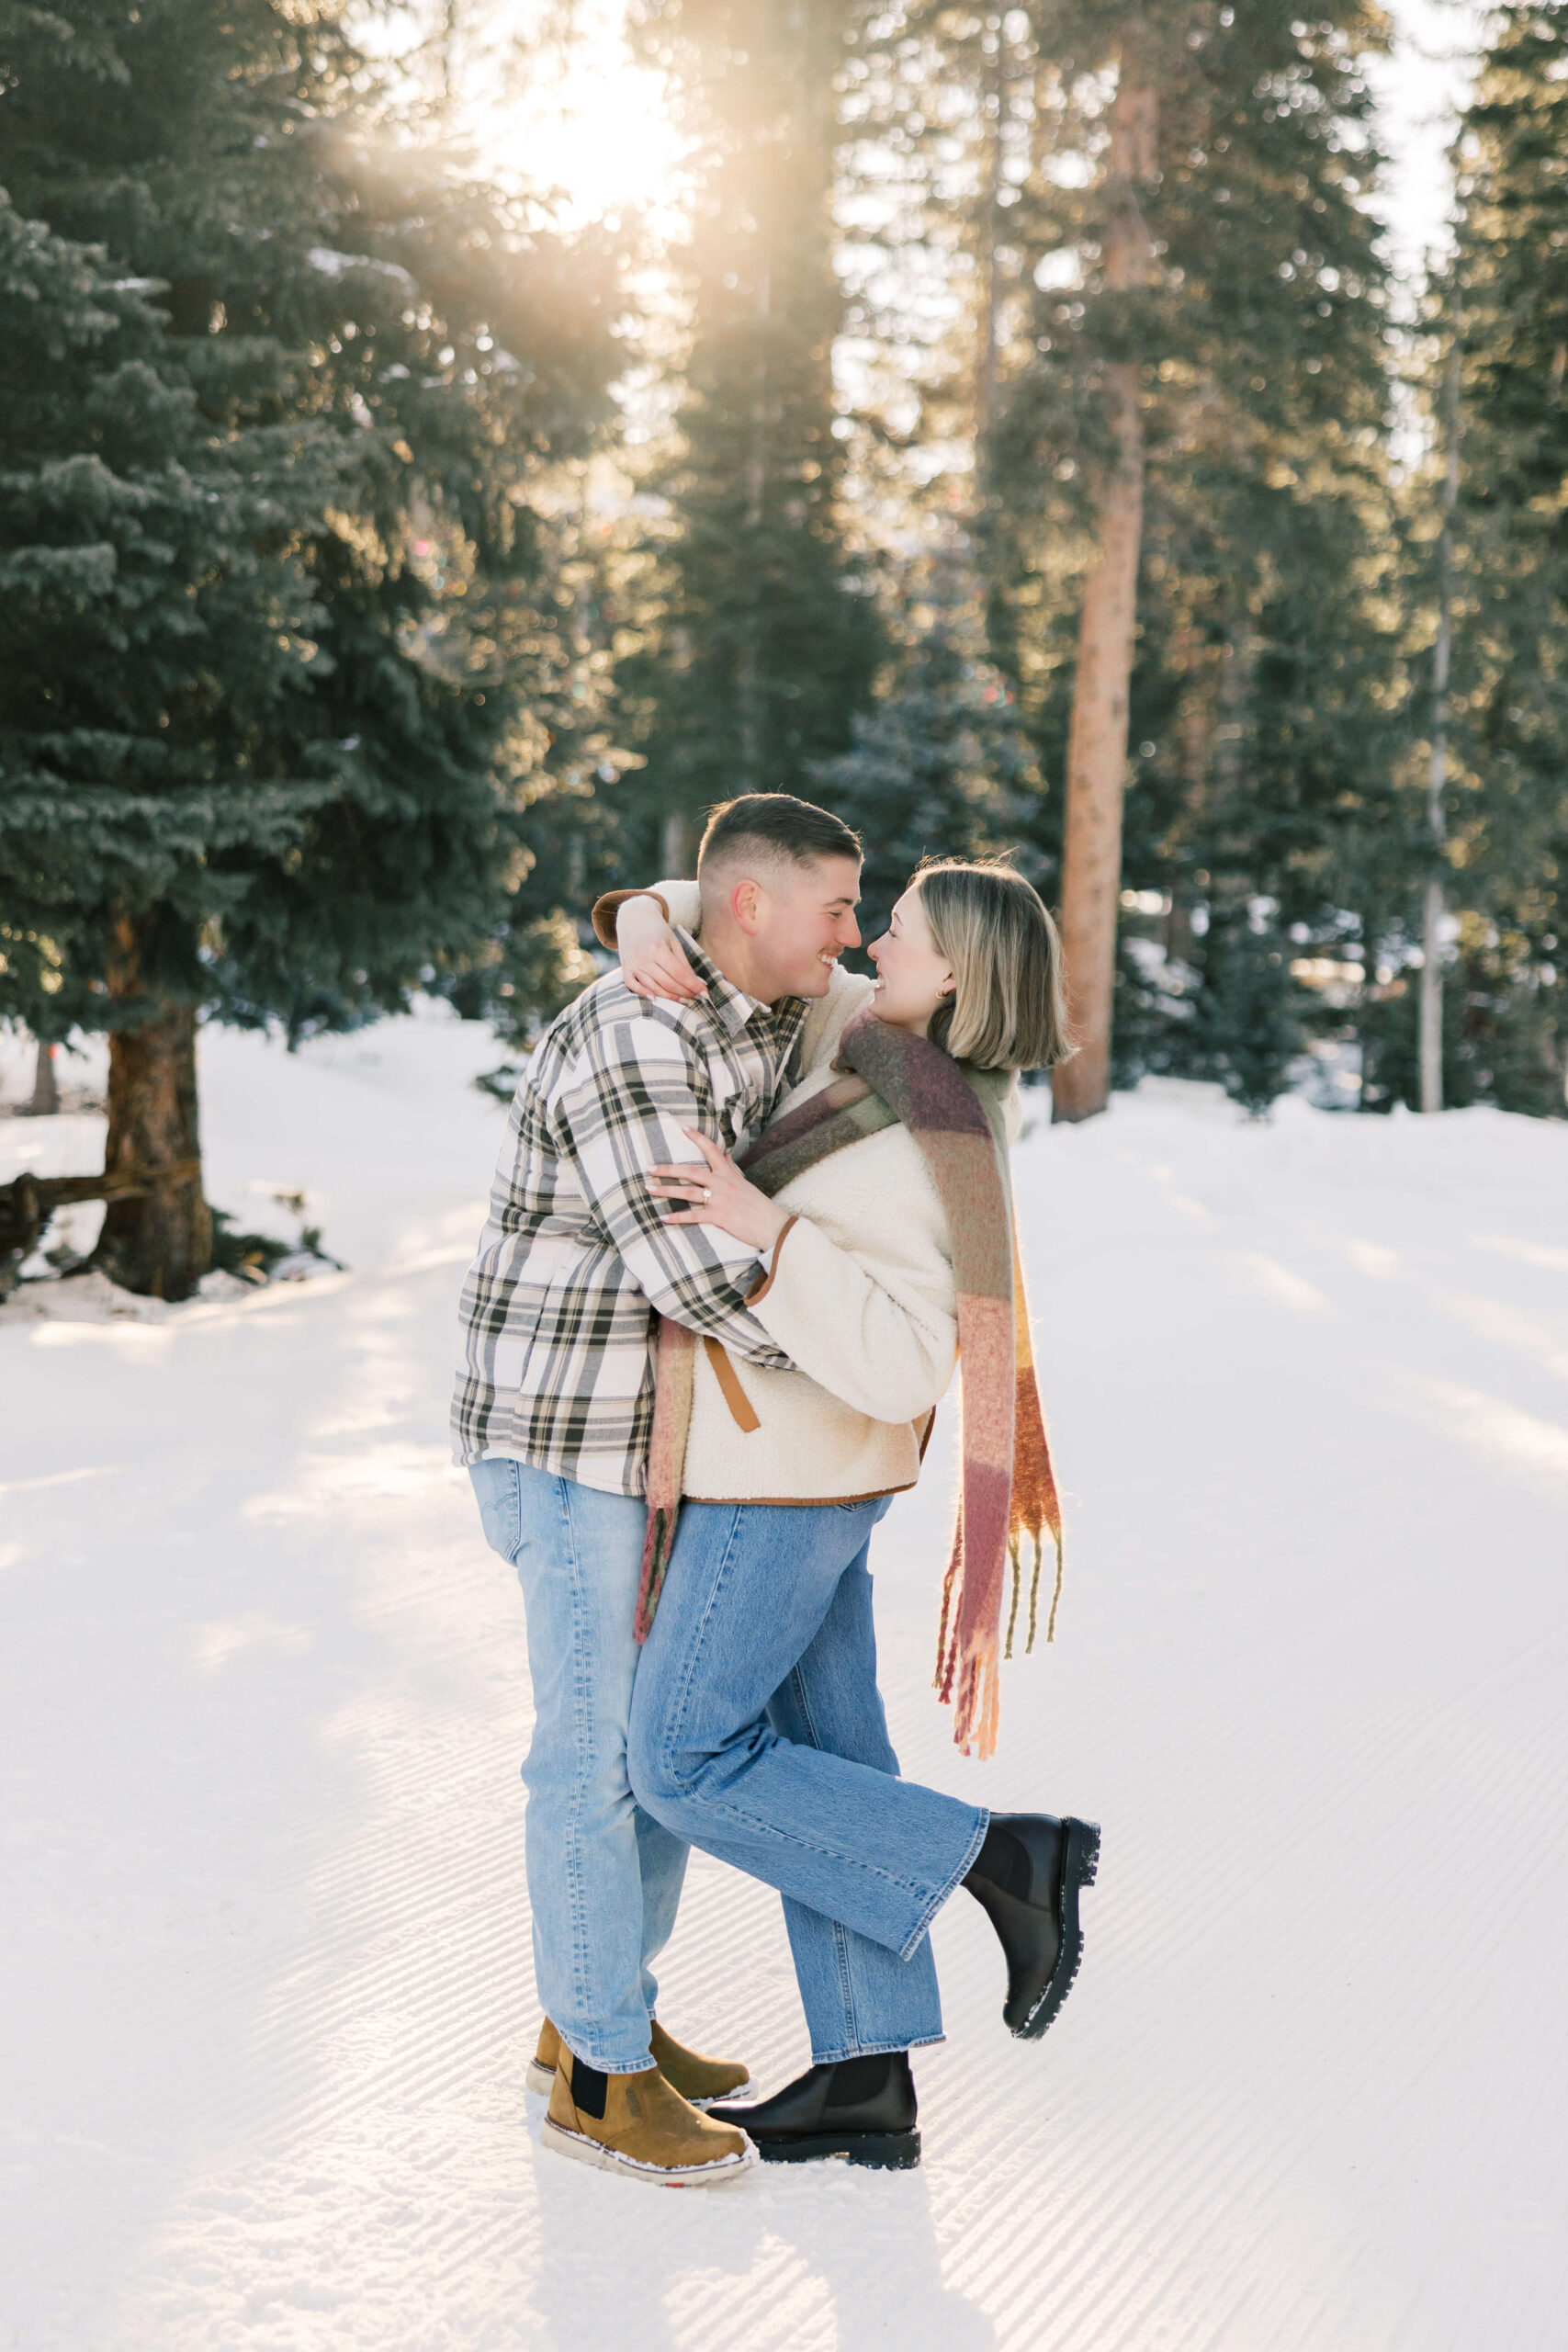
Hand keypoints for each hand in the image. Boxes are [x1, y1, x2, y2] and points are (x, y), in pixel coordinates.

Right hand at [617, 895, 705, 1002]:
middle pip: (667, 983)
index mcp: (658, 949)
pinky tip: (656, 999)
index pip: (679, 973)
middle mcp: (644, 958)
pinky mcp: (625, 968)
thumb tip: (697, 983)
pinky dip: (643, 994)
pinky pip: (633, 986)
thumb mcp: (674, 942)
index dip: (693, 986)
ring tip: (684, 1001)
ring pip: (653, 988)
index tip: (705, 993)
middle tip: (696, 997)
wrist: (633, 918)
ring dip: (670, 998)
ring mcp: (633, 965)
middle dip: (684, 993)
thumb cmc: (657, 930)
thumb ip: (684, 963)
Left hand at [647, 1129, 789, 1251]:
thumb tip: (726, 1154)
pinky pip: (694, 1216)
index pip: (712, 1150)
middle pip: (691, 1171)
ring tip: (649, 1189)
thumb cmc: (758, 1205)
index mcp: (728, 1174)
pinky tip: (663, 1218)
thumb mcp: (745, 1183)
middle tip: (649, 1167)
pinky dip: (678, 1217)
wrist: (773, 1225)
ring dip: (666, 1191)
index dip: (697, 1138)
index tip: (682, 1128)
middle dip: (668, 1169)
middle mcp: (723, 1183)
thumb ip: (732, 1168)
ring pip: (688, 1192)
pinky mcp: (720, 1217)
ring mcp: (721, 1200)